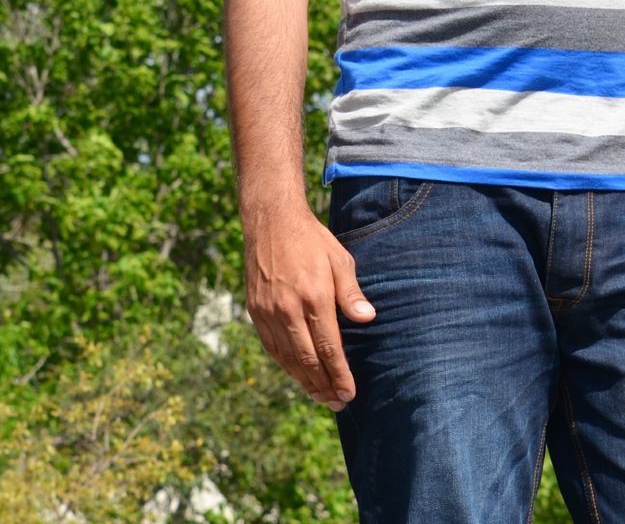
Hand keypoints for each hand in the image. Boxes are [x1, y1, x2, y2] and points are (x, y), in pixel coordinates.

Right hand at [243, 205, 375, 410]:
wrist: (271, 222)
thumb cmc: (312, 240)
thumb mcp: (339, 259)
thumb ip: (351, 293)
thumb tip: (368, 319)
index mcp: (314, 296)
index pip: (329, 347)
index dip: (339, 374)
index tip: (349, 392)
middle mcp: (289, 309)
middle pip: (308, 359)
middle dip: (324, 385)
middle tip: (337, 403)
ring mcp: (269, 312)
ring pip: (288, 358)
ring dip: (304, 381)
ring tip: (320, 396)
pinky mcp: (256, 311)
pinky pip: (272, 347)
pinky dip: (285, 365)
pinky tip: (297, 374)